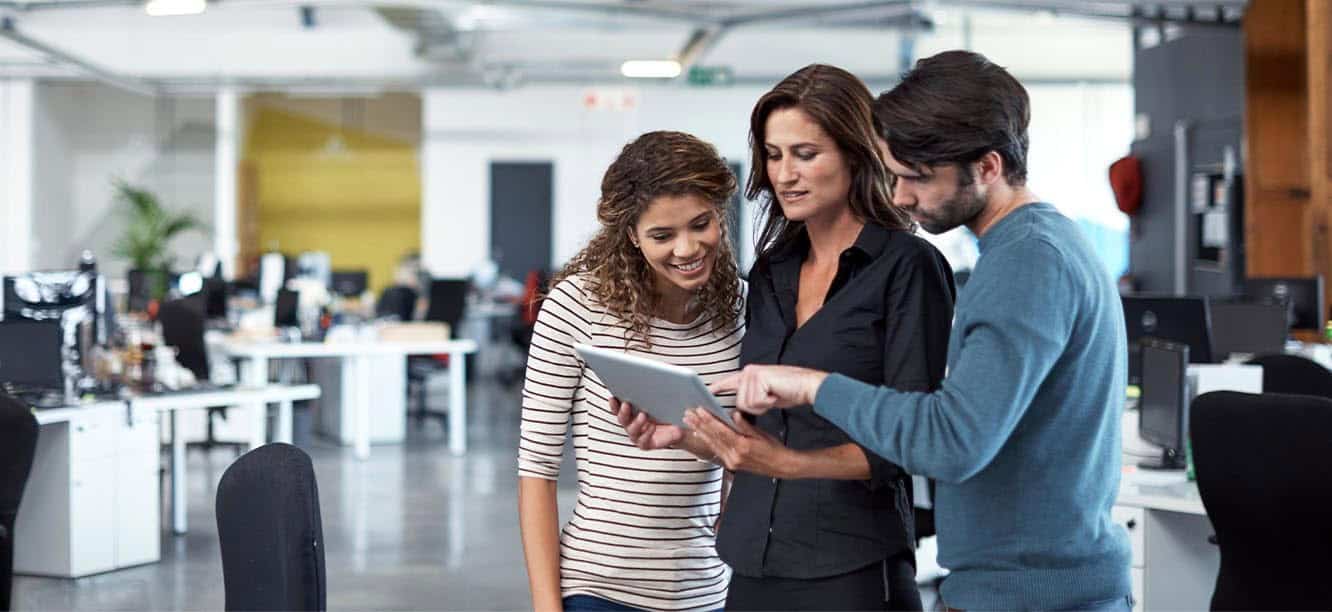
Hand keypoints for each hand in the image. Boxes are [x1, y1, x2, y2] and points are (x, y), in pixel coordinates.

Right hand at [610, 396, 684, 450]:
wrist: (680, 426)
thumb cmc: (669, 411)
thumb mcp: (663, 397)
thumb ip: (656, 390)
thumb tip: (650, 379)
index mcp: (632, 411)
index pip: (619, 407)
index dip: (614, 403)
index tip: (613, 397)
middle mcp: (632, 423)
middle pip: (622, 419)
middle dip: (622, 411)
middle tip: (626, 404)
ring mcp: (638, 434)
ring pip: (631, 430)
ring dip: (636, 423)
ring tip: (643, 415)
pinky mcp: (646, 443)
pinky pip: (643, 441)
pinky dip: (646, 434)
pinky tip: (652, 427)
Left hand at [684, 408, 794, 477]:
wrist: (780, 467)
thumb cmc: (773, 449)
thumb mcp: (761, 434)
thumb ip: (745, 425)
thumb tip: (734, 415)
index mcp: (742, 447)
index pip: (721, 431)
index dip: (709, 420)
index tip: (699, 410)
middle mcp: (734, 456)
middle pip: (713, 437)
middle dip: (699, 424)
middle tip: (688, 414)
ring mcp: (731, 461)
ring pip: (712, 444)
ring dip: (700, 431)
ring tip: (690, 421)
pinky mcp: (731, 464)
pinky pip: (716, 450)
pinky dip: (707, 440)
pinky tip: (700, 433)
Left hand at [708, 365, 828, 415]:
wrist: (808, 386)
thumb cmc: (790, 391)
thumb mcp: (766, 396)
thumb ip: (751, 398)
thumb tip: (737, 411)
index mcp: (749, 375)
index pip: (730, 381)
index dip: (718, 387)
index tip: (707, 391)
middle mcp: (748, 372)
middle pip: (739, 402)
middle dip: (756, 407)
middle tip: (770, 398)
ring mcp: (752, 373)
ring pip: (746, 404)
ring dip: (762, 405)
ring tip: (774, 395)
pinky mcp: (758, 377)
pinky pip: (755, 402)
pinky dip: (768, 403)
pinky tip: (776, 394)